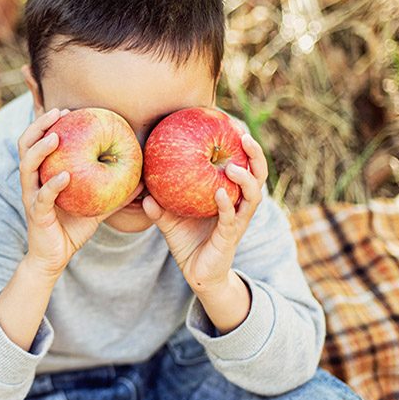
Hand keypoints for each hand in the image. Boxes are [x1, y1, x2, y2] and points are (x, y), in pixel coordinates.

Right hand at [19, 108, 111, 281]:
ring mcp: (32, 196)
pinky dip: (53, 185)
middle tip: (58, 113)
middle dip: (38, 126)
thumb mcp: (97, 205)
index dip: (47, 123)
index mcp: (43, 173)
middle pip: (25, 145)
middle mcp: (33, 181)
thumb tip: (143, 179)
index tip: (66, 110)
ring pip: (27, 166)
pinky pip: (42, 196)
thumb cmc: (73, 228)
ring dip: (40, 149)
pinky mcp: (36, 214)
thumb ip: (115, 191)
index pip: (38, 141)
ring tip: (56, 137)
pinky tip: (66, 176)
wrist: (55, 257)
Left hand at [142, 133, 268, 295]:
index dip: (242, 148)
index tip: (234, 125)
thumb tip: (142, 190)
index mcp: (229, 196)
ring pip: (251, 197)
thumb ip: (158, 204)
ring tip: (233, 166)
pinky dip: (226, 204)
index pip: (242, 167)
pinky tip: (220, 192)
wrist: (197, 274)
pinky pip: (230, 218)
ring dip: (245, 180)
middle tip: (245, 137)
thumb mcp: (169, 219)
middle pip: (256, 177)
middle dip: (256, 157)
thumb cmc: (187, 242)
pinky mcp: (230, 238)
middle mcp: (238, 206)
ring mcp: (237, 222)